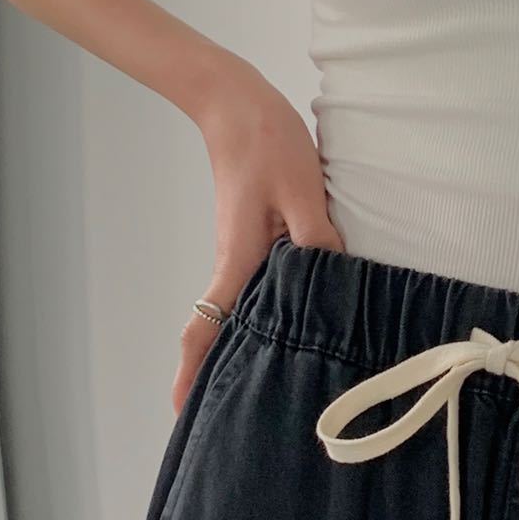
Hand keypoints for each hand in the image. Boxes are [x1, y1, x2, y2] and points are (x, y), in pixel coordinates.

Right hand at [172, 55, 342, 413]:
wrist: (238, 105)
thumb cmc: (267, 144)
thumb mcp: (303, 191)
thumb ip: (319, 241)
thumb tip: (337, 283)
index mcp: (238, 257)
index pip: (207, 324)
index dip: (192, 369)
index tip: (181, 410)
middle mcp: (232, 261)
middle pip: (220, 327)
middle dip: (222, 371)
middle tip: (237, 414)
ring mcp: (240, 250)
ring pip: (241, 307)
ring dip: (249, 341)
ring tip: (273, 379)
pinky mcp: (253, 236)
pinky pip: (258, 283)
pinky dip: (267, 308)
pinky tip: (297, 316)